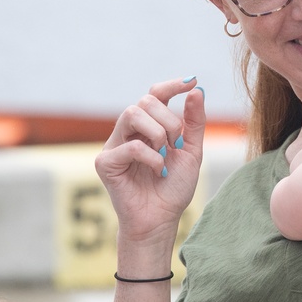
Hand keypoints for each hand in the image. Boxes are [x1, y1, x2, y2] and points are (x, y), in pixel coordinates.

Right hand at [95, 77, 204, 244]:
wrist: (162, 220)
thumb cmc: (173, 188)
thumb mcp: (192, 152)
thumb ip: (194, 122)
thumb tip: (196, 90)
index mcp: (148, 126)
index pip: (154, 94)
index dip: (171, 85)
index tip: (192, 81)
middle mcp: (128, 132)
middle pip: (144, 101)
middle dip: (169, 120)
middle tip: (177, 144)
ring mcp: (114, 145)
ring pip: (131, 114)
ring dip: (157, 133)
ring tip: (165, 154)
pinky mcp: (105, 162)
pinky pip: (130, 146)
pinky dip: (151, 157)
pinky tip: (158, 171)